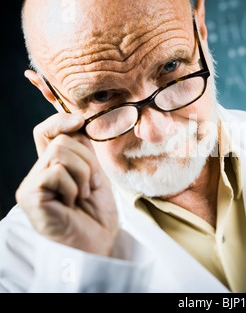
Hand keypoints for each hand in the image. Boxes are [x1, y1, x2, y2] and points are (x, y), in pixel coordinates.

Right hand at [16, 113, 117, 255]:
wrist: (99, 241)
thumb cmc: (97, 213)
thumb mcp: (95, 175)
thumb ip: (84, 152)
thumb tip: (79, 123)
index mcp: (55, 166)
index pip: (46, 132)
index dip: (60, 120)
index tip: (80, 121)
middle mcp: (39, 172)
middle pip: (61, 140)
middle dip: (86, 161)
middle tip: (89, 186)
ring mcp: (32, 184)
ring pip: (59, 152)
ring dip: (82, 174)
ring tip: (81, 195)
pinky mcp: (29, 195)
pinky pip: (56, 172)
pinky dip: (73, 187)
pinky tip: (71, 204)